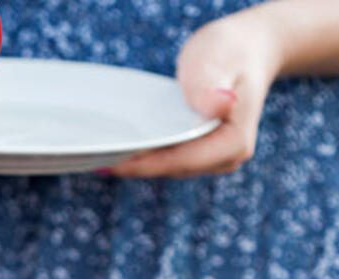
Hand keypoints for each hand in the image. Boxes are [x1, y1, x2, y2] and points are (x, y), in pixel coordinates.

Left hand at [111, 13, 282, 178]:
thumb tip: (220, 105)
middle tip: (92, 159)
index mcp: (234, 142)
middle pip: (171, 168)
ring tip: (98, 155)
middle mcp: (227, 158)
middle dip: (134, 165)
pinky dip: (145, 153)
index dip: (143, 165)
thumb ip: (211, 84)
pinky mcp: (201, 153)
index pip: (181, 161)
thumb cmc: (230, 50)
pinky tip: (118, 147)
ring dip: (136, 162)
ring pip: (167, 167)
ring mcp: (215, 159)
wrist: (246, 50)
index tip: (109, 163)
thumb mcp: (217, 59)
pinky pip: (168, 158)